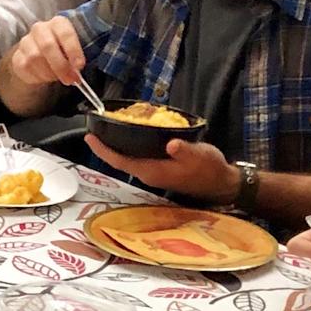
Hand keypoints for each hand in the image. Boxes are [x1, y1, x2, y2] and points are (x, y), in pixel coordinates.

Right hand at [5, 16, 85, 90]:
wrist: (42, 57)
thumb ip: (77, 58)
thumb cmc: (63, 51)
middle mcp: (40, 29)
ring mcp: (26, 42)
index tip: (79, 66)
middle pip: (47, 46)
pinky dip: (38, 76)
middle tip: (70, 79)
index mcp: (58, 23)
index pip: (65, 33)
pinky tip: (45, 77)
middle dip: (60, 66)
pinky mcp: (17, 56)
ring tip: (57, 77)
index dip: (73, 50)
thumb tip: (76, 71)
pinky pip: (25, 67)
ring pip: (35, 58)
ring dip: (49, 72)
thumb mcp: (74, 50)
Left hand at [85, 135, 237, 204]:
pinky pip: (138, 157)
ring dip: (117, 146)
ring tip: (108, 129)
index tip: (89, 137)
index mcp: (152, 171)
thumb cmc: (210, 169)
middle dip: (105, 146)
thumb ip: (184, 150)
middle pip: (119, 160)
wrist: (221, 182)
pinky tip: (131, 135)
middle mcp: (148, 174)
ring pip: (128, 159)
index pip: (119, 161)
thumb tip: (171, 145)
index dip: (103, 150)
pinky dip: (130, 146)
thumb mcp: (199, 156)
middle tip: (95, 128)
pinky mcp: (159, 169)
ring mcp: (153, 172)